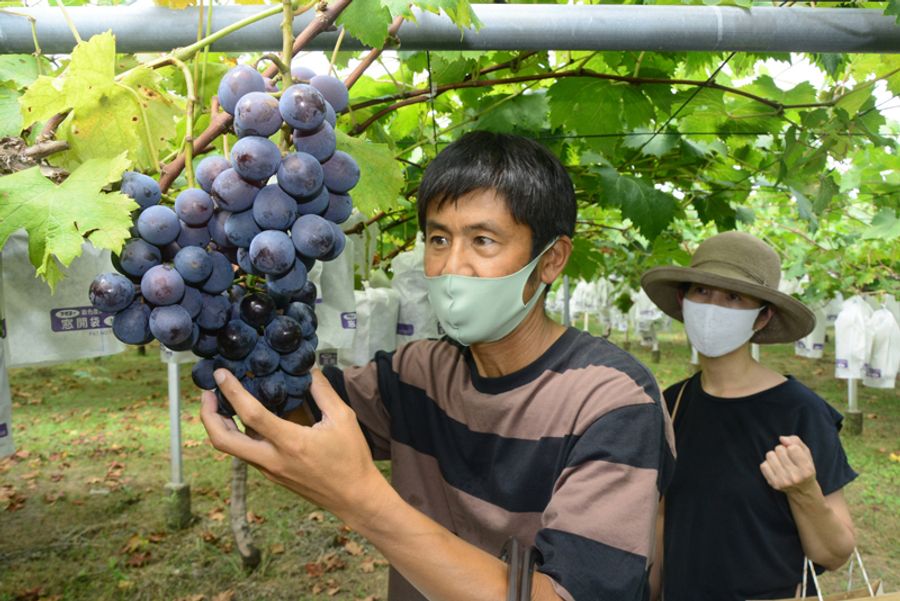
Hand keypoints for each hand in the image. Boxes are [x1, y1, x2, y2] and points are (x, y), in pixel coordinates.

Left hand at [200, 368, 389, 520]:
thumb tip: (308, 369)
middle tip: (207, 393)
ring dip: (219, 425)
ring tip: (220, 402)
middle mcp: (272, 459)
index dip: (231, 391)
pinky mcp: (271, 476)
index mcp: (290, 443)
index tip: (220, 374)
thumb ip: (323, 391)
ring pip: (230, 448)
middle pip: (223, 440)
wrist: (353, 497)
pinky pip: (246, 452)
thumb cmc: (351, 457)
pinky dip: (237, 433)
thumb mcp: (343, 418)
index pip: (251, 414)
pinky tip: (245, 419)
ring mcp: (269, 470)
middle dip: (207, 415)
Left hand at [759, 435, 817, 496]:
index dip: (791, 447)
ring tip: (781, 462)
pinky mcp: (773, 484)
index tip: (794, 454)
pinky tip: (775, 468)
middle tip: (787, 458)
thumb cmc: (804, 468)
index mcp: (807, 469)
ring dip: (774, 456)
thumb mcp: (806, 454)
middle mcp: (795, 477)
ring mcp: (784, 481)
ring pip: (770, 455)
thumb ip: (796, 442)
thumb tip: (782, 438)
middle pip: (779, 449)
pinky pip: (763, 465)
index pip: (792, 448)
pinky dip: (768, 464)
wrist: (802, 490)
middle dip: (782, 450)